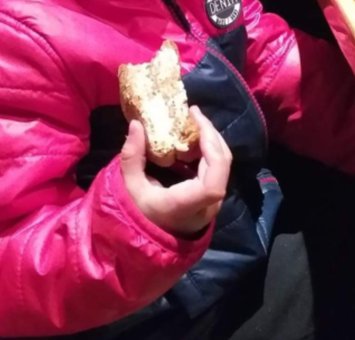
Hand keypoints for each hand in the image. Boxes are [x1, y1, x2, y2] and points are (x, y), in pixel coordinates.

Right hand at [120, 106, 231, 236]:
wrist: (152, 242)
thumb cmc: (140, 215)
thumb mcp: (129, 188)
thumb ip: (132, 157)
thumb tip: (136, 125)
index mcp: (186, 206)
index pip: (213, 184)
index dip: (212, 152)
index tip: (197, 126)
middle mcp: (207, 205)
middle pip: (222, 166)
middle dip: (211, 134)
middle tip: (193, 113)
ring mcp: (213, 202)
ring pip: (224, 165)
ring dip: (212, 139)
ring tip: (194, 121)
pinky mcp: (213, 196)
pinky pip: (219, 168)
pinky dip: (210, 149)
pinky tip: (194, 138)